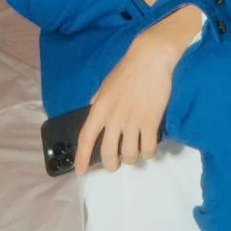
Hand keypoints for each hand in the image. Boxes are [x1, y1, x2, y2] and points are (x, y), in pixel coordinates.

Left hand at [76, 3, 201, 174]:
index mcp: (99, 108)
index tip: (80, 171)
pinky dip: (148, 153)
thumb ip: (97, 100)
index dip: (82, 157)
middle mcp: (114, 118)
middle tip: (115, 165)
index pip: (86, 138)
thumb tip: (91, 109)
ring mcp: (133, 121)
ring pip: (130, 154)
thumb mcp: (106, 85)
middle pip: (108, 153)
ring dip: (132, 159)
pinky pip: (148, 148)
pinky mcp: (151, 121)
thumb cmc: (127, 69)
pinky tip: (148, 148)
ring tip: (134, 154)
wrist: (150, 59)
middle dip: (111, 165)